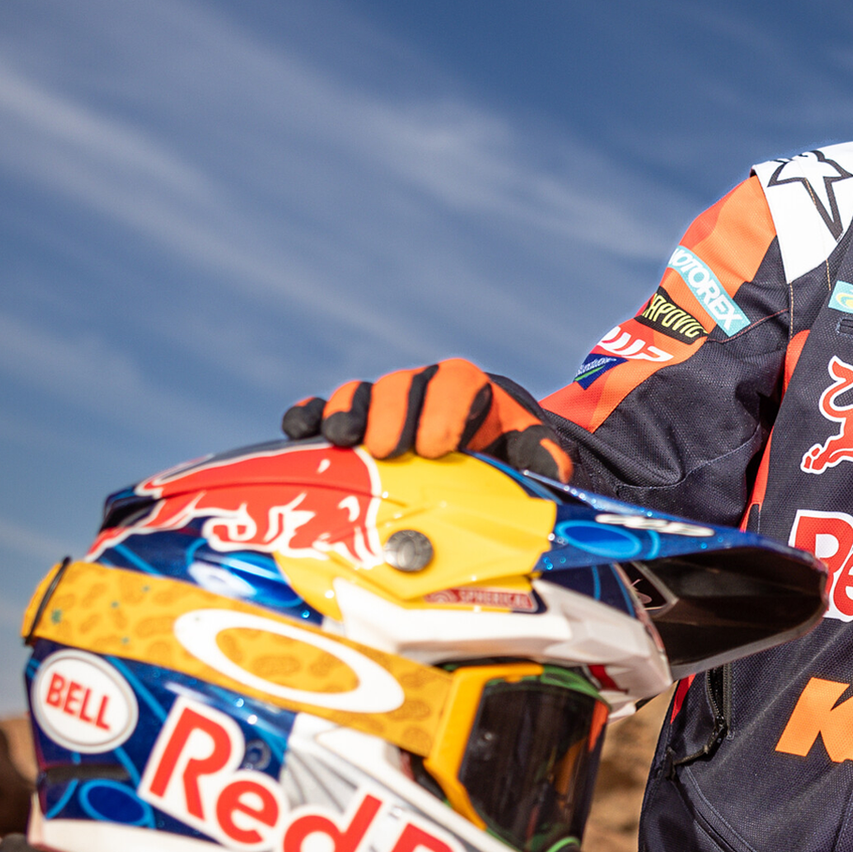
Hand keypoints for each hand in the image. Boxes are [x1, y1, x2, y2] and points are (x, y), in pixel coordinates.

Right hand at [282, 359, 569, 477]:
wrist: (477, 453)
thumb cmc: (504, 454)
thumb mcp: (531, 453)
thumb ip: (543, 456)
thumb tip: (551, 469)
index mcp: (470, 389)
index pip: (456, 383)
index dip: (443, 410)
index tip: (436, 448)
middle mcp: (421, 387)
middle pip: (403, 385)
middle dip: (393, 415)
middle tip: (387, 450)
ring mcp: (381, 403)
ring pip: (361, 393)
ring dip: (348, 412)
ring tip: (343, 442)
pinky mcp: (349, 422)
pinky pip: (322, 410)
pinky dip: (310, 416)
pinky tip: (301, 434)